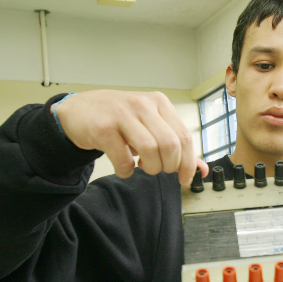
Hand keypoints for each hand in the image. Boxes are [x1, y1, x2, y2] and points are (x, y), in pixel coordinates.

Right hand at [52, 90, 208, 183]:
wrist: (79, 110)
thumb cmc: (119, 120)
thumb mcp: (150, 125)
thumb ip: (176, 146)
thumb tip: (203, 169)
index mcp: (159, 103)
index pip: (184, 137)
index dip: (188, 163)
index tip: (184, 178)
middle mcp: (143, 105)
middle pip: (170, 145)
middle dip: (168, 166)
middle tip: (157, 169)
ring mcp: (122, 114)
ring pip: (150, 151)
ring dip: (149, 168)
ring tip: (142, 167)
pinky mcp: (103, 128)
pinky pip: (124, 159)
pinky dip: (126, 171)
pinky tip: (124, 167)